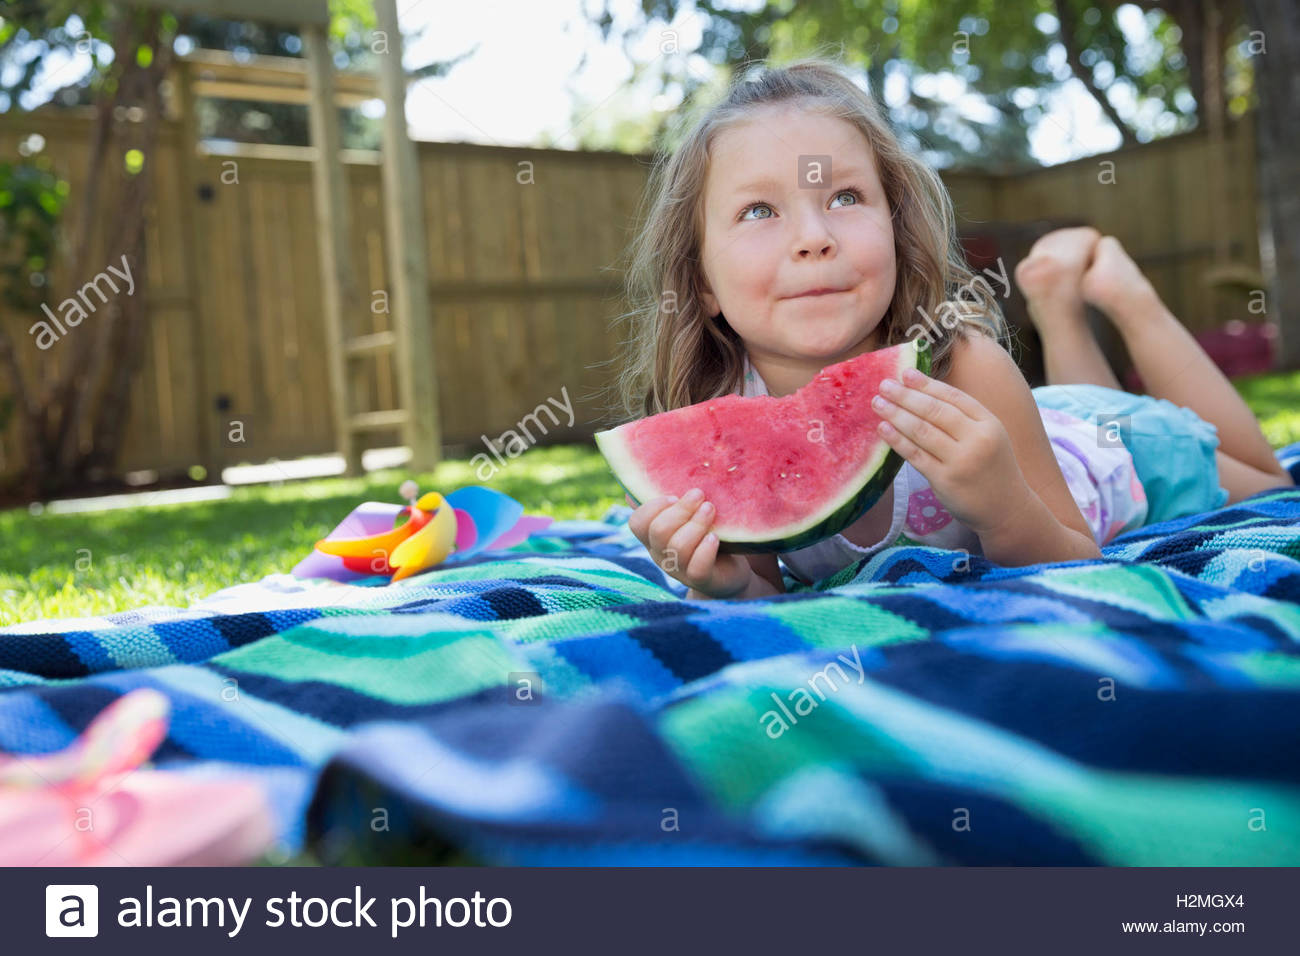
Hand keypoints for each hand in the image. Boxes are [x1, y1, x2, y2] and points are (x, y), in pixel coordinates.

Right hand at [625, 489, 755, 598]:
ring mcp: (679, 570)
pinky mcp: (701, 580)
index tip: (674, 496)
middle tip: (699, 495)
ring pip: (678, 547)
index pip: (636, 523)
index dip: (651, 507)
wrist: (728, 574)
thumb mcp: (686, 520)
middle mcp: (661, 555)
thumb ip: (669, 505)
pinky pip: (697, 567)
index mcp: (653, 538)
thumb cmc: (704, 538)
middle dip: (680, 510)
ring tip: (711, 509)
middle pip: (658, 531)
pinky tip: (715, 537)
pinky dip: (706, 549)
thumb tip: (633, 491)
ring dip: (696, 524)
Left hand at [872, 366, 1030, 536]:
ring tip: (878, 403)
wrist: (1007, 509)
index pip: (953, 397)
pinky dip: (897, 440)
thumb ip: (964, 419)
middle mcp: (977, 439)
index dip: (927, 384)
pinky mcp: (945, 480)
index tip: (905, 373)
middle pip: (935, 411)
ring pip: (922, 431)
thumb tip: (923, 394)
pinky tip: (883, 429)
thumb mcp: (989, 437)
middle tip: (884, 385)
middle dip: (906, 396)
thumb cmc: (992, 470)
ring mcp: (961, 460)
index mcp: (989, 423)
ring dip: (896, 414)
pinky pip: (915, 455)